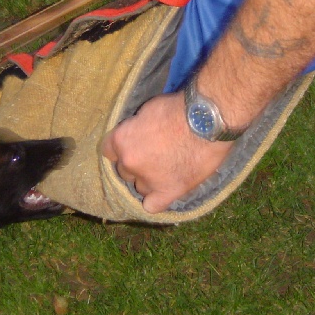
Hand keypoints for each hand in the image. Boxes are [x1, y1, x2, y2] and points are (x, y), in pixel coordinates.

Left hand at [101, 92, 231, 213]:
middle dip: (136, 163)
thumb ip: (137, 127)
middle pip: (124, 170)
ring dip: (148, 180)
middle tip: (154, 154)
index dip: (122, 147)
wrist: (206, 120)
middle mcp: (129, 163)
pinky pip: (153, 206)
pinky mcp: (169, 192)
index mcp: (121, 140)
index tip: (133, 144)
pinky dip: (156, 201)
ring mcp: (148, 180)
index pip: (108, 150)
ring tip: (165, 170)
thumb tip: (138, 134)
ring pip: (139, 187)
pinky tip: (162, 193)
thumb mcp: (148, 110)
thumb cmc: (178, 108)